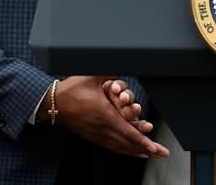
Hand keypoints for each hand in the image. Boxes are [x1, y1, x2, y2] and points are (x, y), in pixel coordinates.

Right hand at [42, 76, 167, 157]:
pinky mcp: (92, 136)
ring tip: (151, 153)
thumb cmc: (72, 89)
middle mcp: (102, 128)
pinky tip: (130, 151)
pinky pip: (112, 147)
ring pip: (121, 147)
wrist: (53, 103)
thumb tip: (124, 61)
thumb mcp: (92, 76)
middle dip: (147, 149)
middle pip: (128, 143)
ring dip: (137, 151)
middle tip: (162, 153)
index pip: (128, 131)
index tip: (155, 147)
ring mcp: (97, 134)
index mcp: (105, 115)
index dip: (143, 140)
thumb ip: (109, 71)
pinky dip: (124, 150)